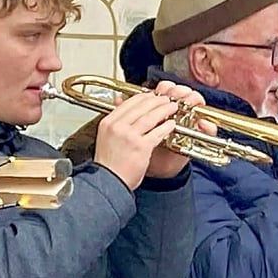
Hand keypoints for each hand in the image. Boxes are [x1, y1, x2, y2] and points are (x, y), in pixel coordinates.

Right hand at [93, 81, 207, 188]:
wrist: (108, 181)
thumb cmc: (109, 164)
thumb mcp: (105, 137)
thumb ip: (115, 123)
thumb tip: (120, 106)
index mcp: (108, 122)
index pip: (128, 102)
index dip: (144, 97)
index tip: (152, 96)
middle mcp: (117, 127)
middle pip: (141, 106)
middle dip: (157, 100)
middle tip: (166, 99)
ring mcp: (129, 136)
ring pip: (150, 116)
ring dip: (164, 109)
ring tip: (173, 107)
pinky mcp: (141, 147)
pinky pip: (157, 132)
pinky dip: (166, 126)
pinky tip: (172, 124)